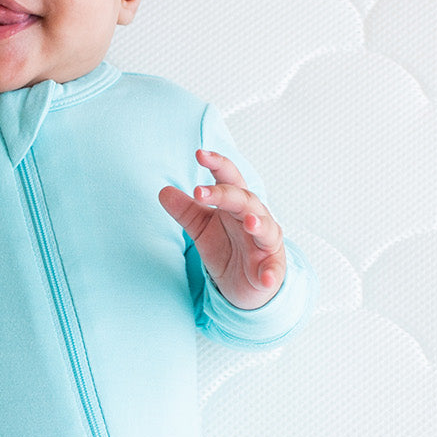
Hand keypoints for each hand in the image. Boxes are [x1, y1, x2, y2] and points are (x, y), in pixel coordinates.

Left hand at [158, 149, 285, 309]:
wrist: (243, 283)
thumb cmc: (226, 246)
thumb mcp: (201, 228)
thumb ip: (186, 210)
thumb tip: (163, 191)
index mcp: (236, 204)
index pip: (229, 178)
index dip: (217, 164)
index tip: (199, 154)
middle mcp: (255, 218)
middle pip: (244, 200)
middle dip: (225, 194)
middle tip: (199, 192)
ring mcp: (266, 243)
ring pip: (266, 229)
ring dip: (259, 224)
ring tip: (249, 222)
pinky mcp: (271, 268)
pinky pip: (273, 271)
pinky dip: (271, 274)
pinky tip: (266, 279)